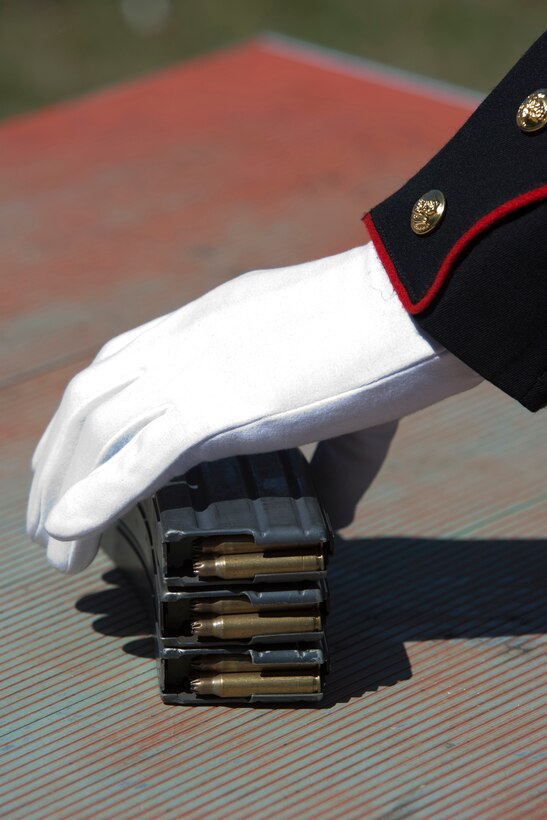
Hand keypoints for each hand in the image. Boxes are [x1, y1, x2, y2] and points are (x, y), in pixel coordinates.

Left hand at [27, 243, 480, 572]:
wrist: (418, 302)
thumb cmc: (392, 338)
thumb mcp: (341, 397)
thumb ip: (330, 464)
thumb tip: (336, 517)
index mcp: (209, 324)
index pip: (120, 363)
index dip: (85, 416)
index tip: (73, 459)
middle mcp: (188, 340)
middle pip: (90, 397)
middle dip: (57, 459)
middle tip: (47, 515)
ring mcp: (199, 369)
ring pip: (97, 427)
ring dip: (63, 488)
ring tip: (55, 544)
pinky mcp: (222, 405)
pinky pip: (137, 457)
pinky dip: (93, 498)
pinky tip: (67, 537)